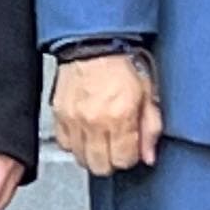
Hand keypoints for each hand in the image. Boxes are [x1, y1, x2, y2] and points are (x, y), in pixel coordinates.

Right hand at [50, 51, 161, 178]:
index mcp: (120, 117)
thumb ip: (151, 128)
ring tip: (100, 138)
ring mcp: (73, 120)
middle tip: (116, 146)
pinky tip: (84, 132)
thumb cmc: (122, 63)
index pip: (123, 161)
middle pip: (100, 166)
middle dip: (111, 160)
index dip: (130, 157)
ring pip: (80, 158)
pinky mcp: (58, 115)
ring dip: (92, 153)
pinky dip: (74, 142)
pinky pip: (64, 144)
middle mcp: (94, 121)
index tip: (131, 148)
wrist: (93, 42)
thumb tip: (149, 155)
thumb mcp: (148, 94)